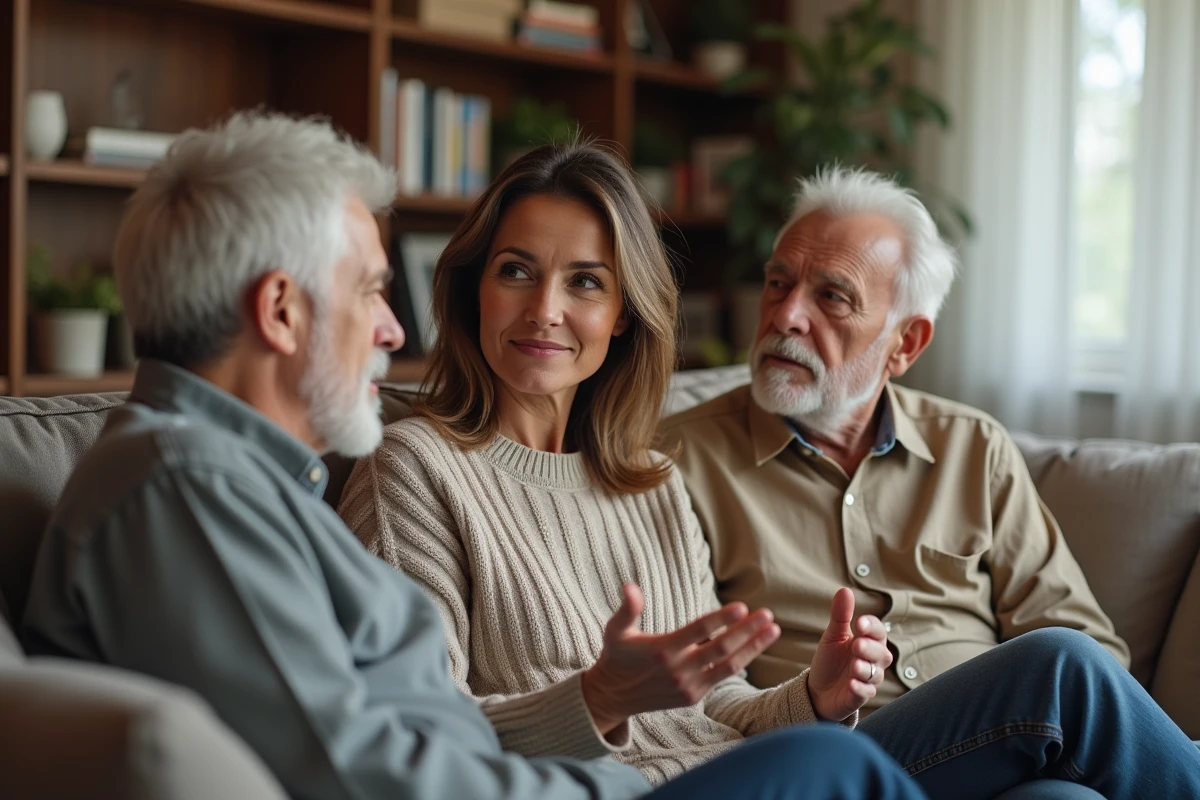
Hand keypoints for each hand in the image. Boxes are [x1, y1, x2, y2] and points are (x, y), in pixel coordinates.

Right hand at [581, 583, 780, 733]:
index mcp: (662, 650)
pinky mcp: (694, 696)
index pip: (698, 631)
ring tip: (773, 630)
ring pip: (729, 665)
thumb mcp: (615, 631)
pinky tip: (755, 646)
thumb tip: (630, 587)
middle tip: (768, 614)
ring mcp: (688, 685)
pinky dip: (741, 661)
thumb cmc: (616, 656)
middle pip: (721, 648)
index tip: (742, 607)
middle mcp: (678, 669)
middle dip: (747, 631)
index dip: (721, 619)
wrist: (613, 696)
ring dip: (753, 647)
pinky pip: (722, 676)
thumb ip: (627, 609)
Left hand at [808, 587, 891, 721]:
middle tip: (856, 645)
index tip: (859, 623)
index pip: (878, 631)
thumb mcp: (832, 635)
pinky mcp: (860, 696)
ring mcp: (868, 679)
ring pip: (875, 673)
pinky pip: (866, 693)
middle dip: (870, 648)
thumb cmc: (830, 660)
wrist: (818, 689)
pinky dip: (860, 689)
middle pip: (881, 653)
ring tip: (854, 664)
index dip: (871, 627)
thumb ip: (840, 615)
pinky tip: (852, 684)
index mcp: (868, 641)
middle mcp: (873, 660)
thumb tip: (845, 590)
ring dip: (865, 668)